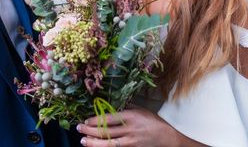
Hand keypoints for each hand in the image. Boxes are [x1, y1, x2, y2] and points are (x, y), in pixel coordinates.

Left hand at [77, 109, 201, 146]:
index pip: (108, 118)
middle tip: (79, 128)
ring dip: (93, 143)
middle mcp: (129, 129)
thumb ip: (125, 107)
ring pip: (108, 144)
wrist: (167, 138)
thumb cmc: (153, 122)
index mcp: (130, 116)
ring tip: (83, 141)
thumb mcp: (140, 110)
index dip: (95, 120)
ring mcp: (131, 142)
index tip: (85, 119)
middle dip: (89, 130)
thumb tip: (110, 104)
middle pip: (105, 131)